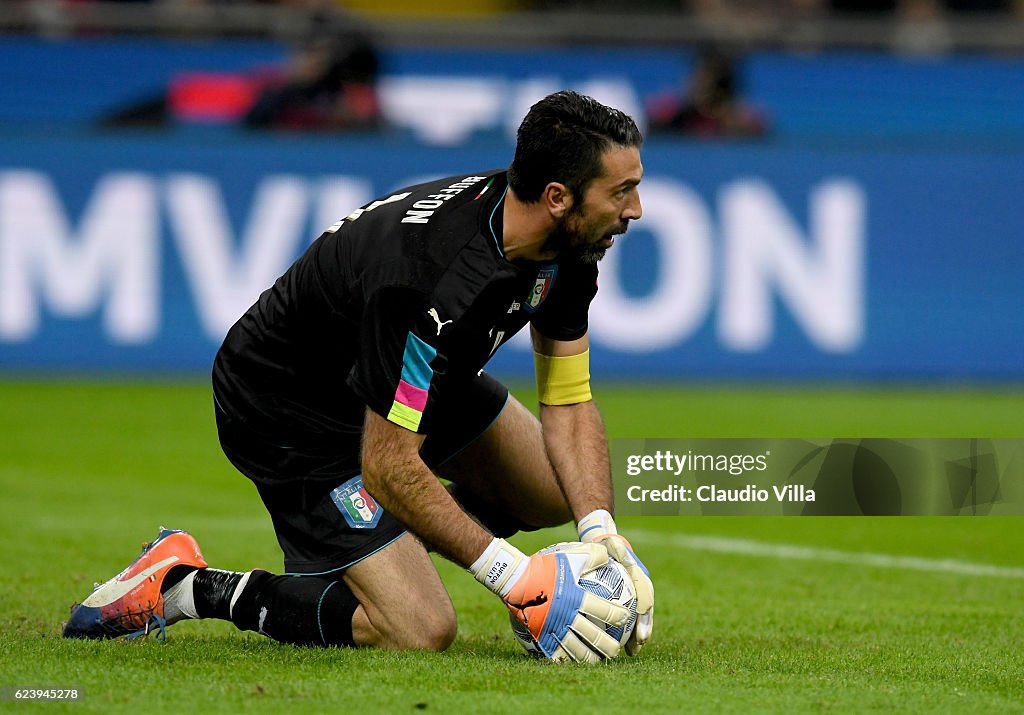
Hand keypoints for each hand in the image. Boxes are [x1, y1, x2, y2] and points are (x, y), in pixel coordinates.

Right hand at [471, 538, 629, 661]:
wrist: (515, 580)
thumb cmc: (544, 567)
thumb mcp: (569, 556)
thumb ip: (591, 555)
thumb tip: (609, 555)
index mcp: (575, 598)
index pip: (604, 611)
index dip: (618, 617)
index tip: (625, 619)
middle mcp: (567, 616)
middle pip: (594, 637)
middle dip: (608, 645)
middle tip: (616, 649)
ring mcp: (554, 629)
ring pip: (578, 650)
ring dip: (591, 657)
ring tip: (599, 660)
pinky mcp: (542, 636)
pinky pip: (558, 653)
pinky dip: (569, 660)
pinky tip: (575, 662)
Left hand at [577, 510, 653, 655]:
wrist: (606, 552)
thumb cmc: (606, 548)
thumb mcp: (610, 544)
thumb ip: (615, 547)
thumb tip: (617, 549)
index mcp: (640, 574)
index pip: (645, 589)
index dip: (645, 603)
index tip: (642, 614)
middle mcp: (641, 589)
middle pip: (646, 610)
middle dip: (645, 626)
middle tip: (640, 641)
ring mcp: (636, 598)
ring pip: (640, 620)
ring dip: (638, 636)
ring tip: (633, 651)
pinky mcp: (628, 607)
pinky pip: (629, 623)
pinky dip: (627, 635)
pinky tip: (620, 649)